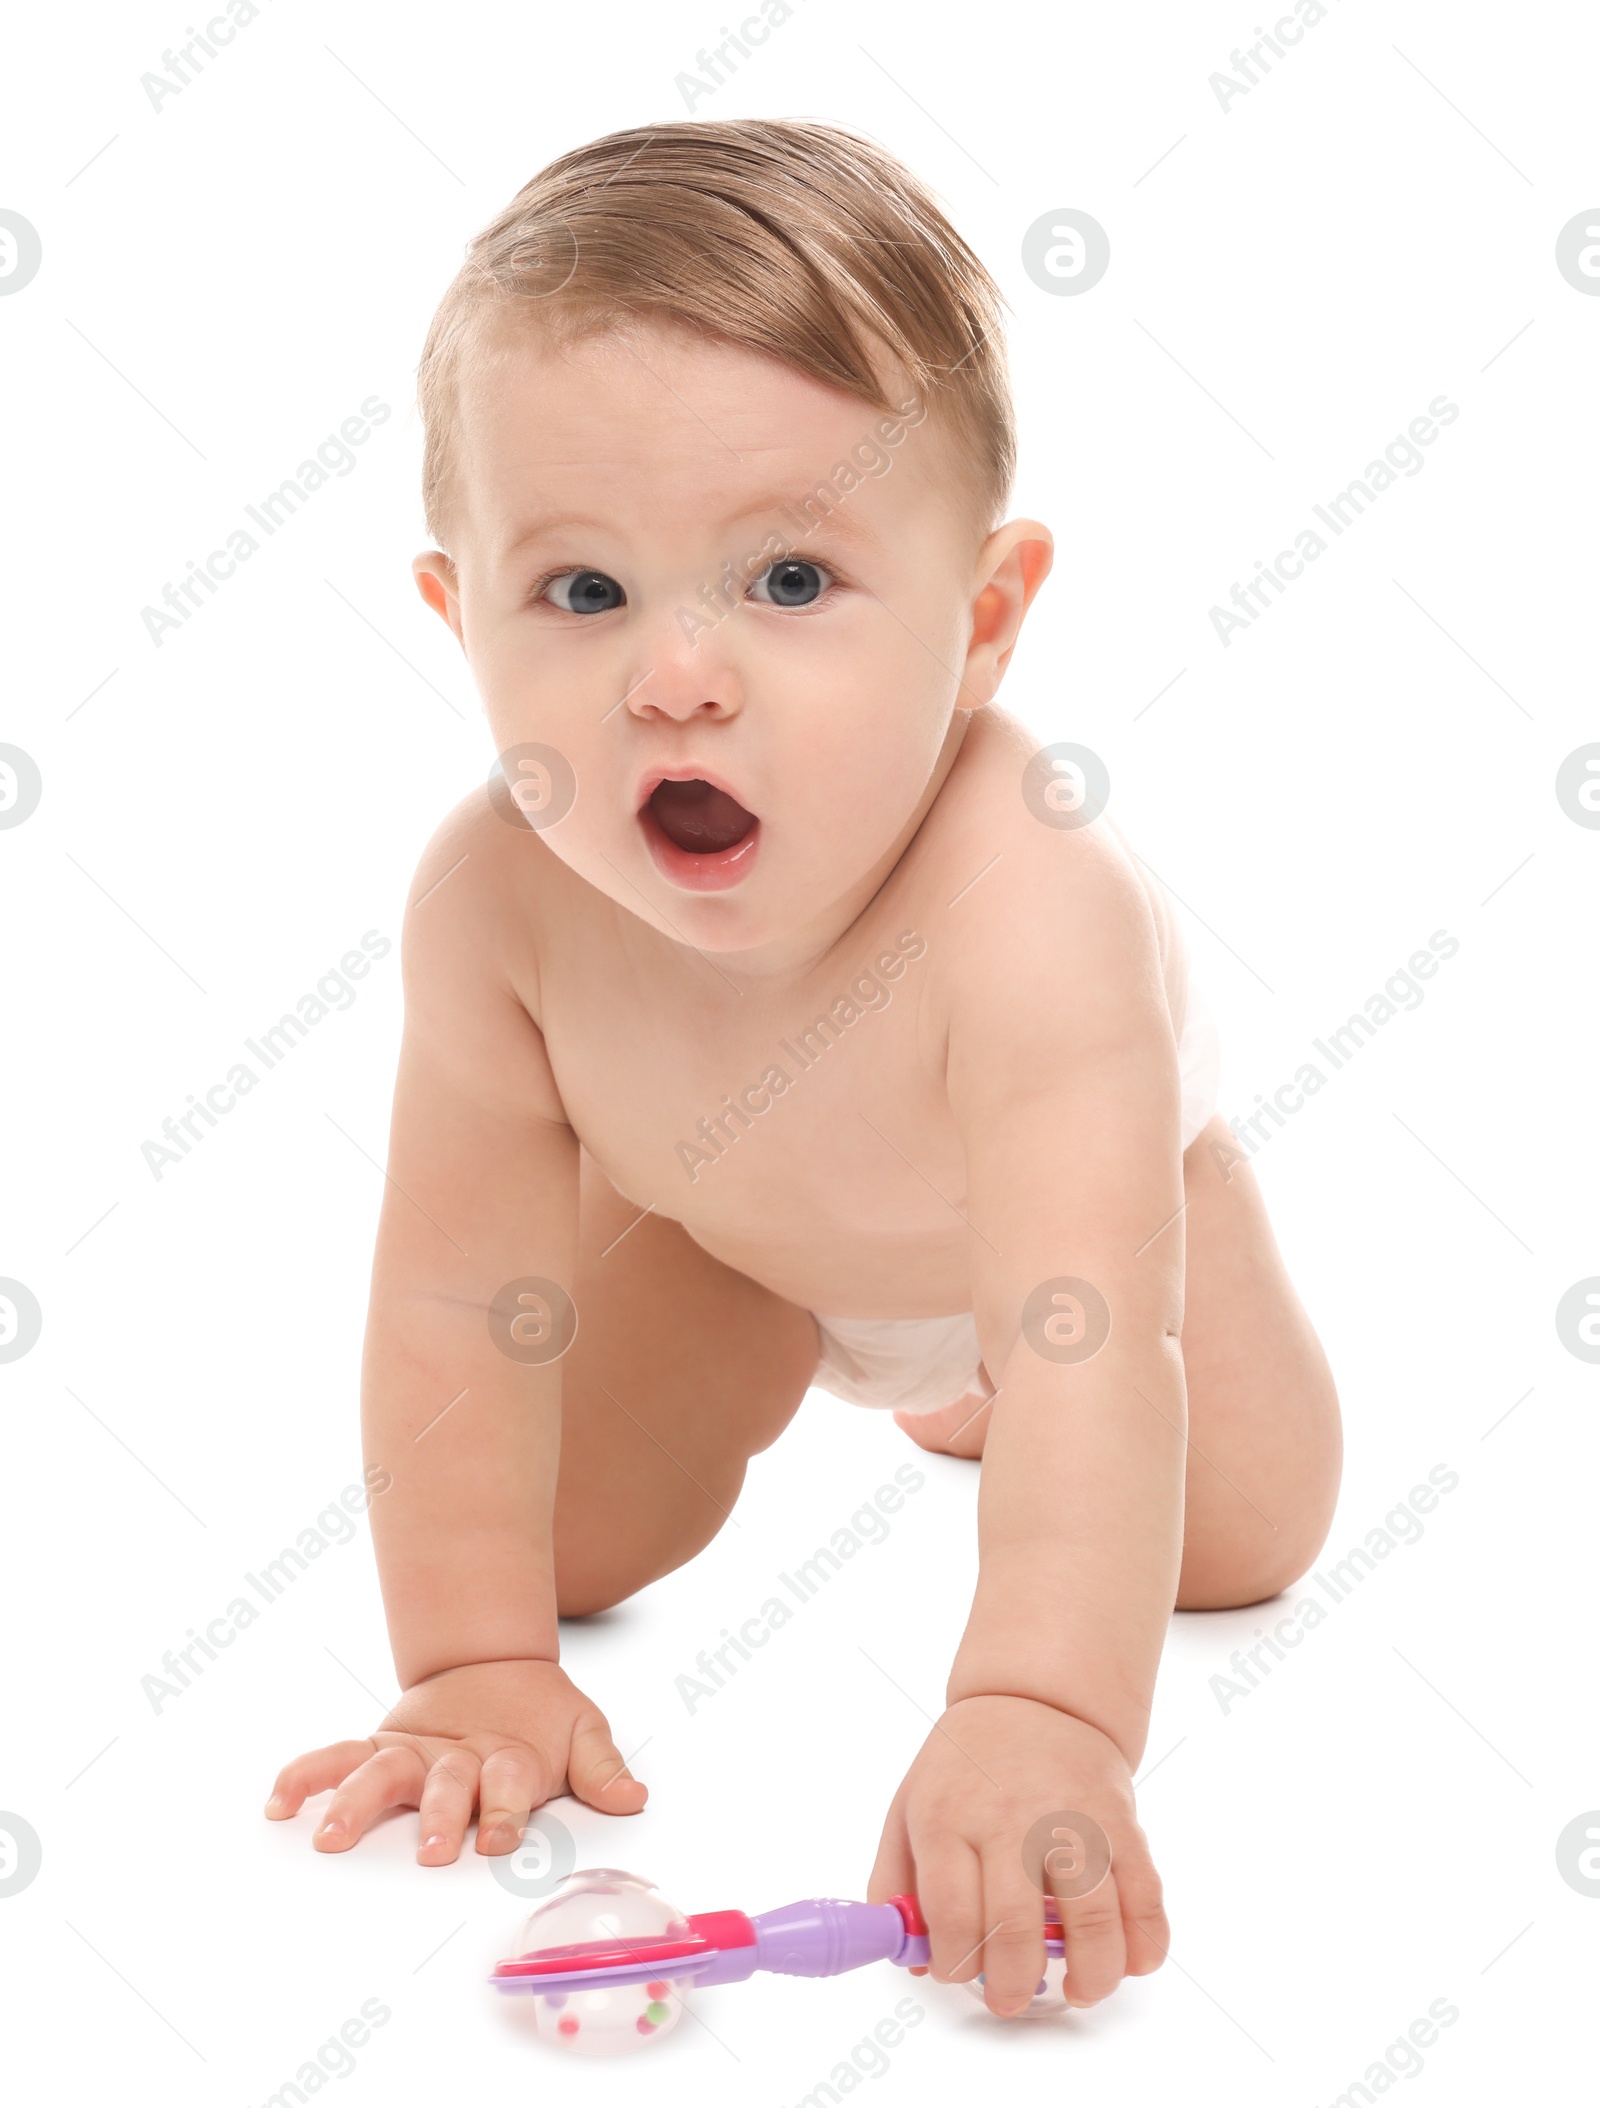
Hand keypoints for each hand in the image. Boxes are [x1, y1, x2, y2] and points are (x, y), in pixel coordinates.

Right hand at [264, 1658, 646, 1861]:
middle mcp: (455, 1755)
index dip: (505, 1811)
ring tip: (329, 1836)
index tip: (497, 1842)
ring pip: (380, 1771)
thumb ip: (601, 1767)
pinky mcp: (381, 1748)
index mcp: (506, 1754)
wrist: (495, 1662)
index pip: (506, 1784)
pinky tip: (278, 1801)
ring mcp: (414, 1751)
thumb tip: (634, 1796)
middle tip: (433, 1852)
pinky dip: (306, 1774)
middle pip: (444, 1783)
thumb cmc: (539, 1714)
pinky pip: (337, 1759)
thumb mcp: (581, 1730)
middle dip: (439, 1817)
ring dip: (354, 1801)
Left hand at [868, 1694, 1166, 2017]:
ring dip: (1091, 1976)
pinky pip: (1145, 1896)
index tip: (959, 1972)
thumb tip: (908, 1957)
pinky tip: (1129, 1962)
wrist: (1035, 1700)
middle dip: (1013, 1983)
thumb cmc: (966, 1766)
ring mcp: (1073, 1821)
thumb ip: (895, 1882)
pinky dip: (1145, 1943)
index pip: (953, 1912)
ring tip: (1078, 1990)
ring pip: (1093, 1920)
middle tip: (1010, 1998)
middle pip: (1016, 1927)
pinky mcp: (1121, 1824)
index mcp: (949, 1818)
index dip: (955, 1962)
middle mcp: (1011, 1820)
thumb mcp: (908, 1806)